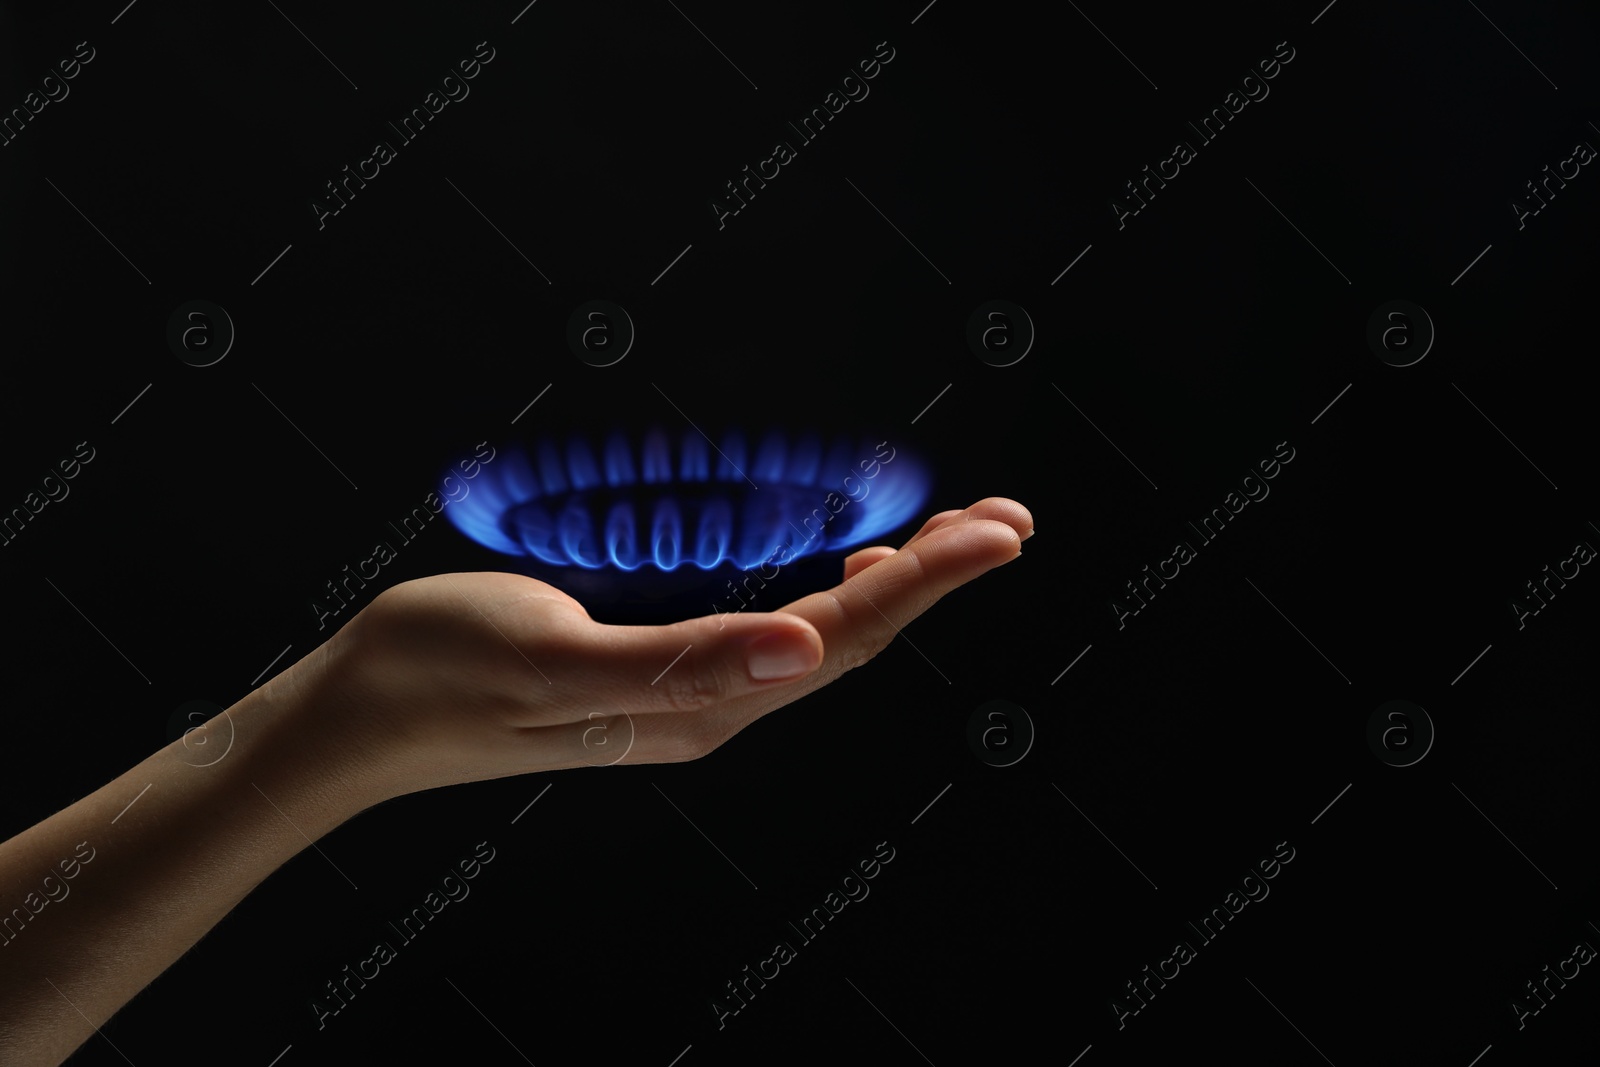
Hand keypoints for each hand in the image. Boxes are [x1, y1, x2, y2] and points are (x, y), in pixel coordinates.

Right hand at [292, 497, 1031, 802]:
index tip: (995, 532)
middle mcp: (709, 703)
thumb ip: (682, 660)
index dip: (925, 579)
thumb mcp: (558, 657)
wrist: (365, 710)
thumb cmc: (443, 673)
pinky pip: (763, 624)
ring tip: (951, 538)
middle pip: (848, 634)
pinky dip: (819, 585)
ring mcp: (685, 688)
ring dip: (890, 581)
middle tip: (1003, 522)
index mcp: (699, 705)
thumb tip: (802, 647)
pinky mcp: (654, 664)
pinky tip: (835, 560)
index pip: (841, 635)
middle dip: (933, 576)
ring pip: (815, 631)